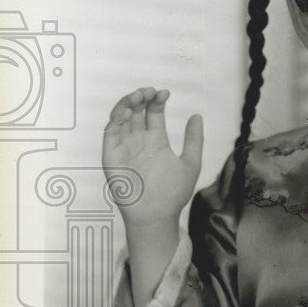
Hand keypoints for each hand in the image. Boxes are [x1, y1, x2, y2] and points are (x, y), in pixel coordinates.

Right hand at [102, 87, 202, 228]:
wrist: (157, 215)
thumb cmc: (173, 194)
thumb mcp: (190, 163)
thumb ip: (194, 140)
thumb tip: (197, 115)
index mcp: (156, 141)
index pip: (153, 113)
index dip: (157, 101)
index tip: (165, 93)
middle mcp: (138, 141)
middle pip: (136, 111)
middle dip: (142, 97)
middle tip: (151, 91)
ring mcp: (124, 147)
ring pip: (121, 118)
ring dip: (127, 103)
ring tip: (139, 95)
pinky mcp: (111, 155)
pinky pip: (110, 133)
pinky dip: (116, 119)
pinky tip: (126, 111)